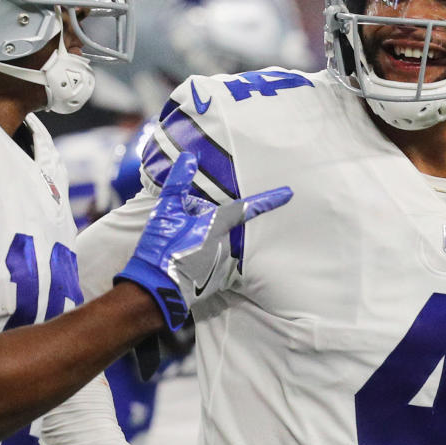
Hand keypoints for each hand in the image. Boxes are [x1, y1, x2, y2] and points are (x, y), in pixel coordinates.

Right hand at [116, 152, 290, 330]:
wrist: (157, 286)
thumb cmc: (163, 247)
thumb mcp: (166, 210)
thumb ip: (178, 182)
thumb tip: (189, 158)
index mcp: (218, 225)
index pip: (247, 207)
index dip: (268, 200)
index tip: (288, 194)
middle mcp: (226, 243)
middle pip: (220, 222)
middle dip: (200, 220)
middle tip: (178, 227)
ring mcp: (221, 262)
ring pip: (214, 239)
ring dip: (198, 237)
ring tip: (175, 244)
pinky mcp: (214, 277)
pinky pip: (209, 256)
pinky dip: (197, 253)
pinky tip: (180, 257)